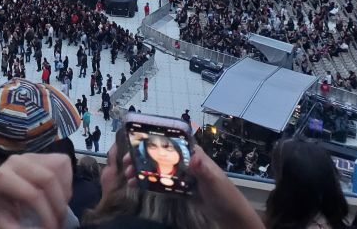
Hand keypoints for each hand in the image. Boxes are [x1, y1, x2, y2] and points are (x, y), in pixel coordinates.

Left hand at [0, 153, 71, 228]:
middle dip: (59, 204)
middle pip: (48, 178)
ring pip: (58, 167)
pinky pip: (62, 162)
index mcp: (3, 178)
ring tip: (59, 208)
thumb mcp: (3, 224)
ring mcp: (29, 155)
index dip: (47, 215)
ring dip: (65, 191)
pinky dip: (66, 179)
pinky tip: (59, 193)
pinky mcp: (39, 154)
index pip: (33, 195)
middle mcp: (16, 162)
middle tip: (59, 222)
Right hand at [119, 145, 263, 228]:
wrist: (230, 215)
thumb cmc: (225, 194)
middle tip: (126, 162)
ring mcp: (182, 176)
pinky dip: (148, 183)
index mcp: (194, 154)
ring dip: (141, 170)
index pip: (170, 142)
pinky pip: (161, 183)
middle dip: (141, 156)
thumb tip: (195, 156)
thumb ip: (204, 169)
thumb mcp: (214, 180)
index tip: (135, 143)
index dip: (152, 141)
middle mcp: (186, 162)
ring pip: (157, 168)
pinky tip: (136, 185)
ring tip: (128, 175)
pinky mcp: (180, 189)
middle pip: (160, 155)